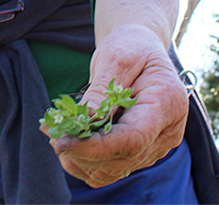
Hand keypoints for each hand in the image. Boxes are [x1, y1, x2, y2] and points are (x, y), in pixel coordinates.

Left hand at [45, 24, 187, 187]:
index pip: (134, 139)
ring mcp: (155, 146)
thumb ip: (102, 90)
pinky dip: (85, 162)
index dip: (97, 146)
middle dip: (82, 152)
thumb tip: (86, 120)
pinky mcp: (140, 153)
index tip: (63, 141)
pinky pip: (110, 170)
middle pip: (122, 158)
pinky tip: (68, 141)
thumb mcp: (115, 58)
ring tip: (57, 134)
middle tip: (51, 132)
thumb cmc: (131, 47)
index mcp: (167, 103)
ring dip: (80, 159)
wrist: (141, 50)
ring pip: (114, 170)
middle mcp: (167, 132)